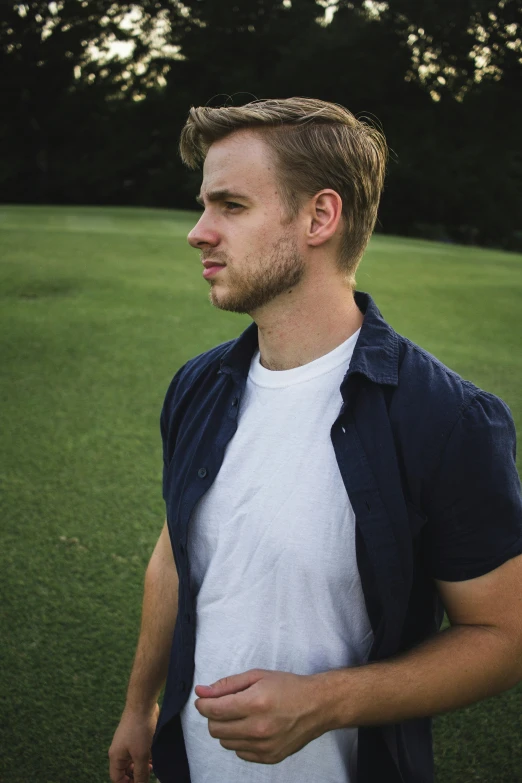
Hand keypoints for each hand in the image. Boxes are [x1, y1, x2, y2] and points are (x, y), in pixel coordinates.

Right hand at [108, 703, 158, 782]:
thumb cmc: (139, 729)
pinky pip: (139, 751)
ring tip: (153, 766)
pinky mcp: (136, 736)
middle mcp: (119, 750)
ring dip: (143, 765)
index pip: (117, 778)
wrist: (143, 704)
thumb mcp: (141, 755)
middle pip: (125, 771)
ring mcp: (128, 742)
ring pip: (133, 761)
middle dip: (137, 775)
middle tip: (149, 775)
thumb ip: (141, 774)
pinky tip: (155, 755)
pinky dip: (146, 756)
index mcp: (116, 757)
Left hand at [194, 669, 329, 764]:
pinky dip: (240, 741)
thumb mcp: (257, 676)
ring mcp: (264, 746)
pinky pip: (240, 753)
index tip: (203, 699)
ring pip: (225, 743)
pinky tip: (251, 727)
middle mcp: (258, 728)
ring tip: (241, 715)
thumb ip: (227, 685)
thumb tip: (201, 691)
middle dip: (213, 716)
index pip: (214, 711)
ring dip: (226, 728)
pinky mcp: (269, 758)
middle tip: (224, 705)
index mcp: (255, 703)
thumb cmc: (288, 686)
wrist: (317, 706)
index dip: (203, 704)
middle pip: (216, 729)